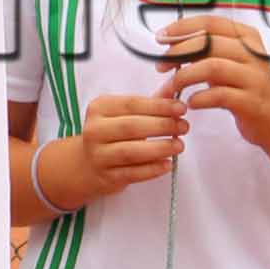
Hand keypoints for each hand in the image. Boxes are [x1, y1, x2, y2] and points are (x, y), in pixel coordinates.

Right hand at [54, 90, 184, 200]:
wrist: (86, 164)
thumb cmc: (111, 134)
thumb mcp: (123, 114)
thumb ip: (149, 104)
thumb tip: (175, 91)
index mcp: (99, 108)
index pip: (132, 104)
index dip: (159, 106)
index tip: (181, 108)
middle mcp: (95, 130)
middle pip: (132, 126)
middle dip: (162, 126)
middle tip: (183, 127)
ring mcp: (99, 155)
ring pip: (131, 152)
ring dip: (160, 148)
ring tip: (179, 145)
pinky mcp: (107, 177)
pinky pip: (133, 173)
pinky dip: (152, 169)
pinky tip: (167, 164)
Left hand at [167, 16, 269, 157]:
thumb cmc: (242, 86)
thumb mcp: (227, 61)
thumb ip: (204, 49)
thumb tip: (166, 44)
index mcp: (246, 36)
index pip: (210, 23)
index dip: (181, 28)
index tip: (160, 38)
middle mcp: (253, 53)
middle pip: (208, 43)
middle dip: (178, 52)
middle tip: (160, 66)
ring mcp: (254, 77)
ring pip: (212, 67)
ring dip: (184, 76)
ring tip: (171, 87)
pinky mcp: (252, 102)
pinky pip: (219, 95)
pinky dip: (199, 98)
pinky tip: (190, 102)